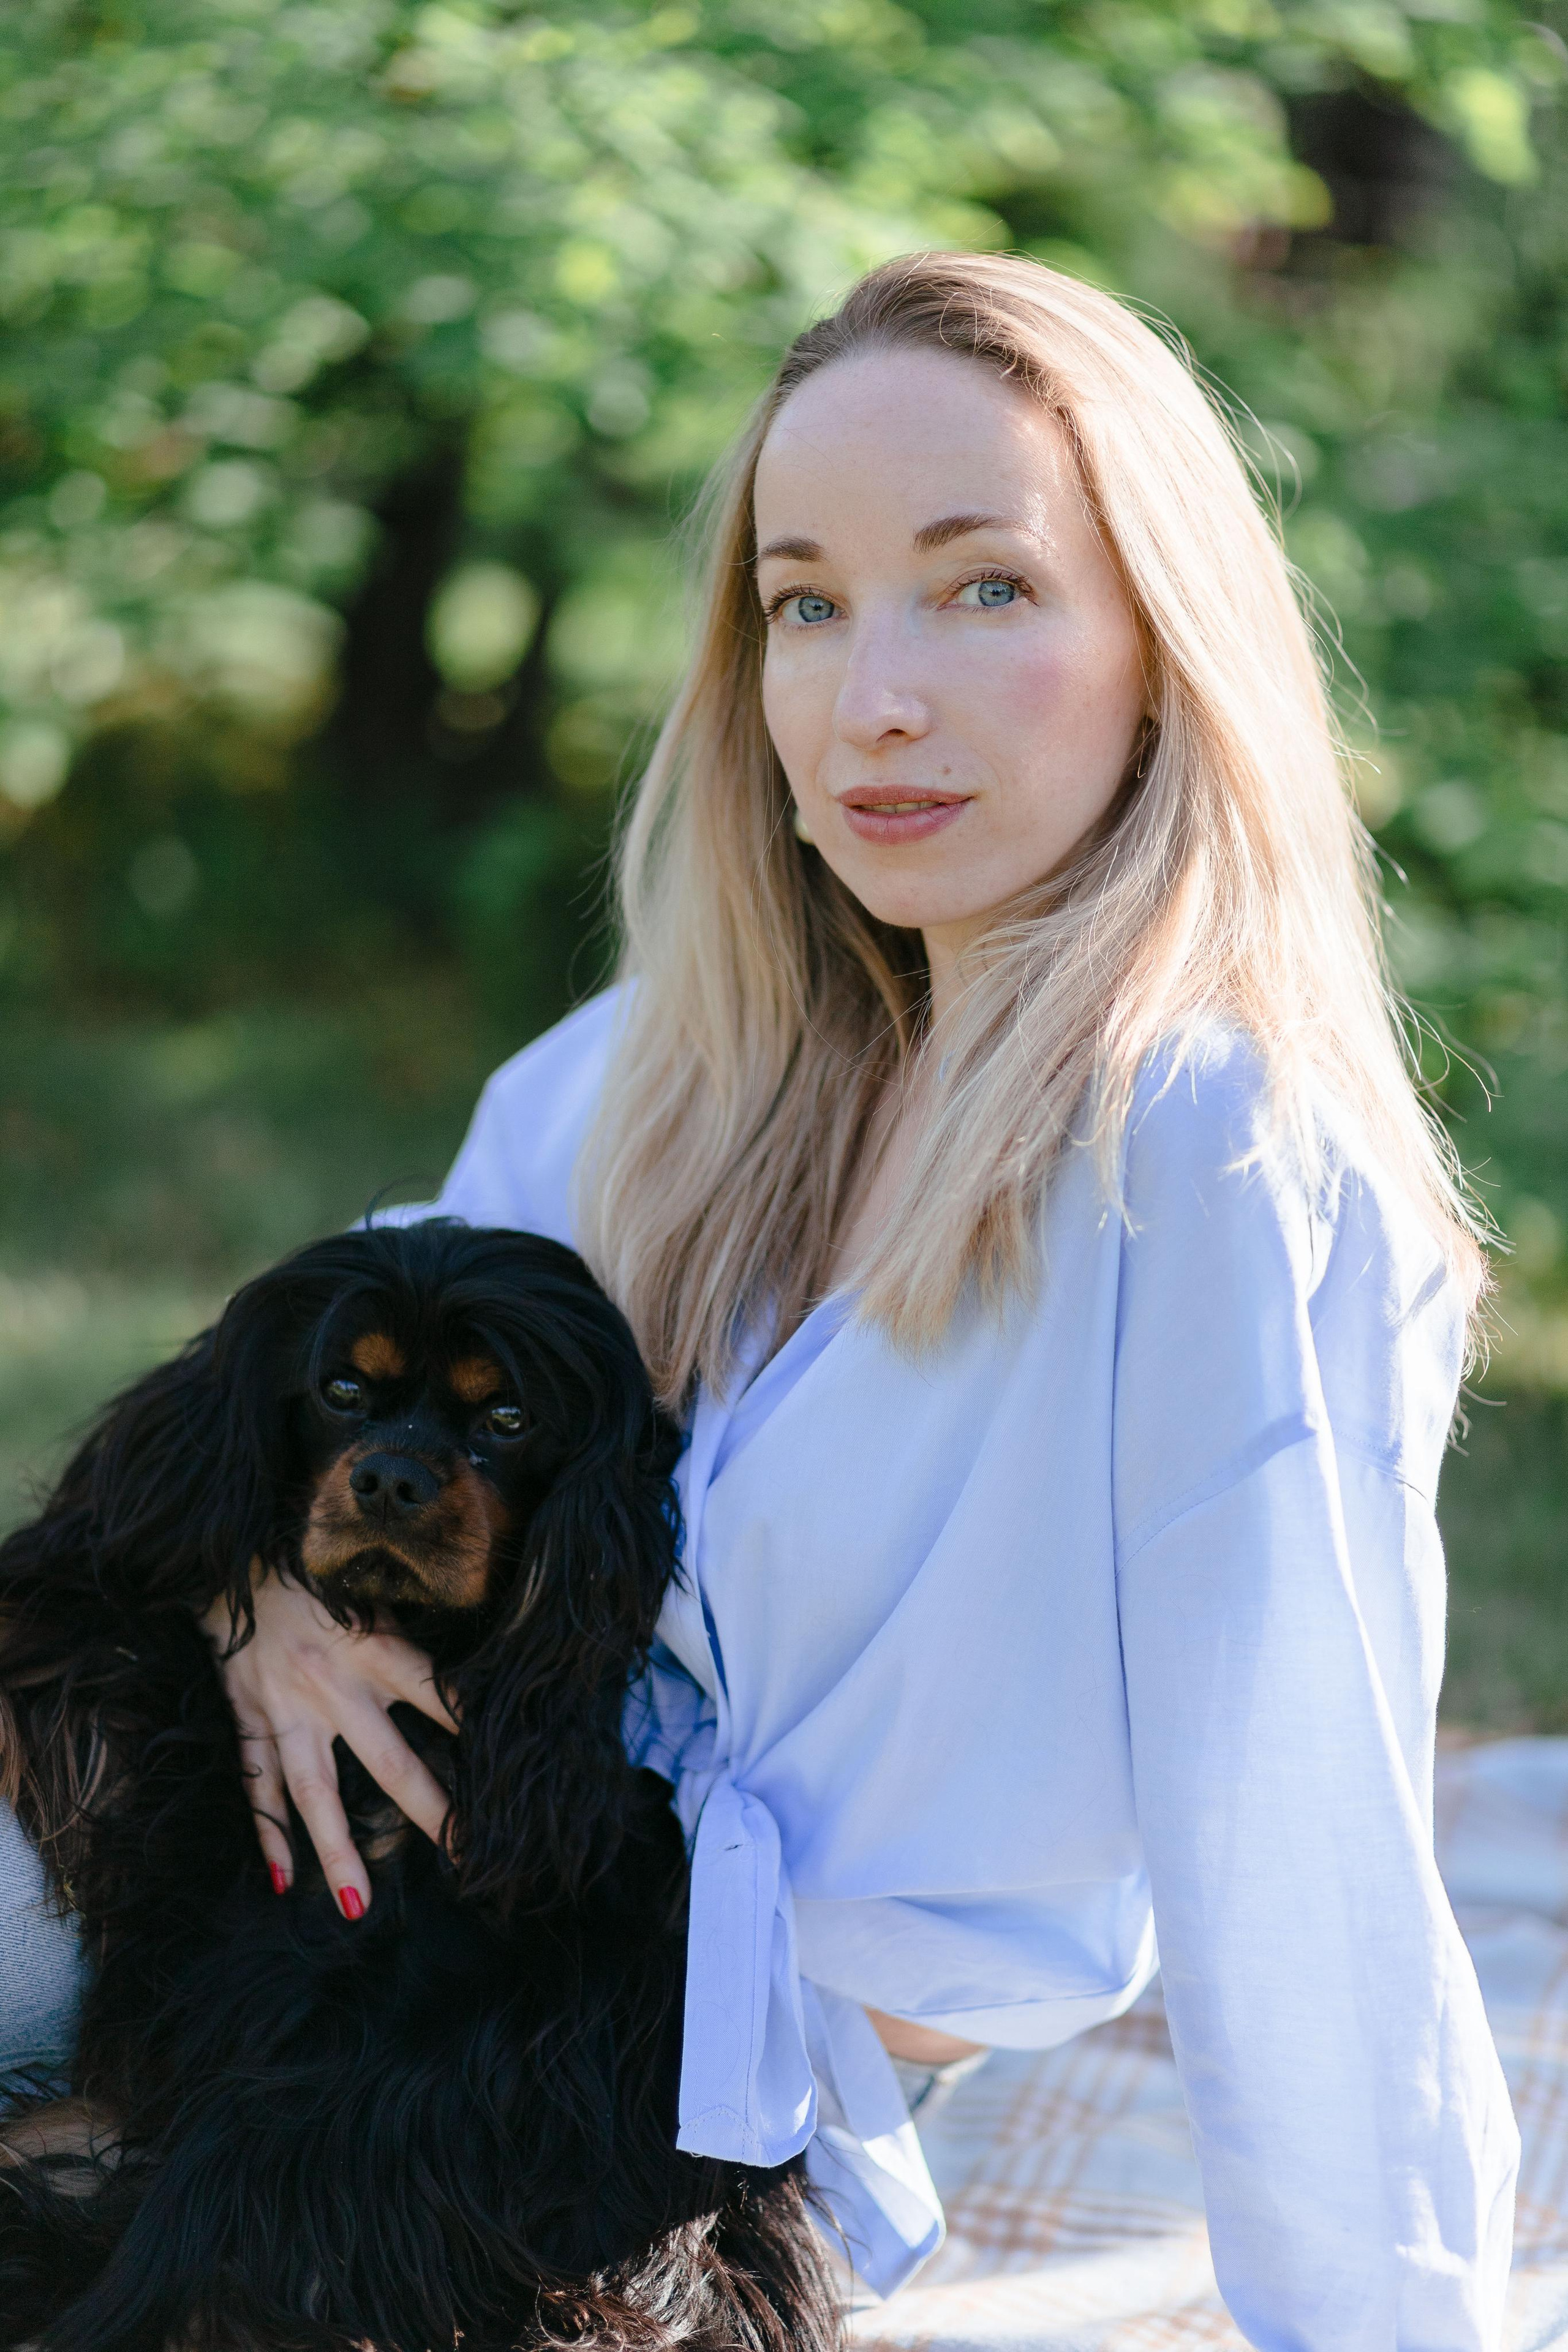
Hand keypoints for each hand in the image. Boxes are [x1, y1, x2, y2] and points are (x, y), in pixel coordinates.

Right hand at [202, 1567, 457, 1919]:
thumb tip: (460, 1666)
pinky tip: (283, 1878)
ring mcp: (286, 1707)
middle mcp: (333, 1685)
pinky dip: (268, 1831)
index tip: (507, 1774)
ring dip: (338, 1850)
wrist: (226, 1555)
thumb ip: (401, 1634)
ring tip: (358, 1907)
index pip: (437, 1695)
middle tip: (466, 1858)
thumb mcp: (367, 1589)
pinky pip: (258, 1783)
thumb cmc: (312, 1569)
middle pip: (389, 1763)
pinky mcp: (247, 1716)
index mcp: (374, 1647)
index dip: (474, 1728)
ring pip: (315, 1791)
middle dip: (430, 1812)